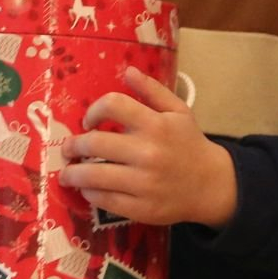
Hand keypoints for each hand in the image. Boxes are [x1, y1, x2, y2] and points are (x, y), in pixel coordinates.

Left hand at [58, 67, 237, 228]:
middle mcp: (147, 153)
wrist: (211, 185)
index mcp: (155, 125)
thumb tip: (127, 70)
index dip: (93, 110)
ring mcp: (144, 183)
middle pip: (94, 143)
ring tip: (66, 173)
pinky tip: (87, 189)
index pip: (112, 105)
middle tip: (68, 148)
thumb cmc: (189, 144)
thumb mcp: (178, 111)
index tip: (88, 121)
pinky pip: (105, 199)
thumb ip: (152, 90)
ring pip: (93, 175)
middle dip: (73, 145)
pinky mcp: (142, 208)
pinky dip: (90, 193)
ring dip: (73, 173)